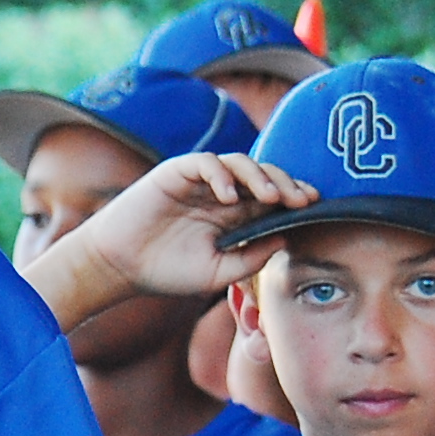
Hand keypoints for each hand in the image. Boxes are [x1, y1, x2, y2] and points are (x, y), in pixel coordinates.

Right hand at [86, 154, 316, 301]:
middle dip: (286, 184)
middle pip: (263, 175)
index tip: (314, 207)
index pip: (273, 197)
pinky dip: (221, 175)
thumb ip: (251, 258)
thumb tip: (286, 238)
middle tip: (300, 200)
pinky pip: (206, 163)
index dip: (294, 197)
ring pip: (240, 163)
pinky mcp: (177, 171)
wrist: (121, 266)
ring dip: (259, 176)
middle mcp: (223, 192)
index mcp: (236, 215)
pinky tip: (228, 197)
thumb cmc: (167, 271)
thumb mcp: (218, 272)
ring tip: (270, 197)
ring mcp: (201, 180)